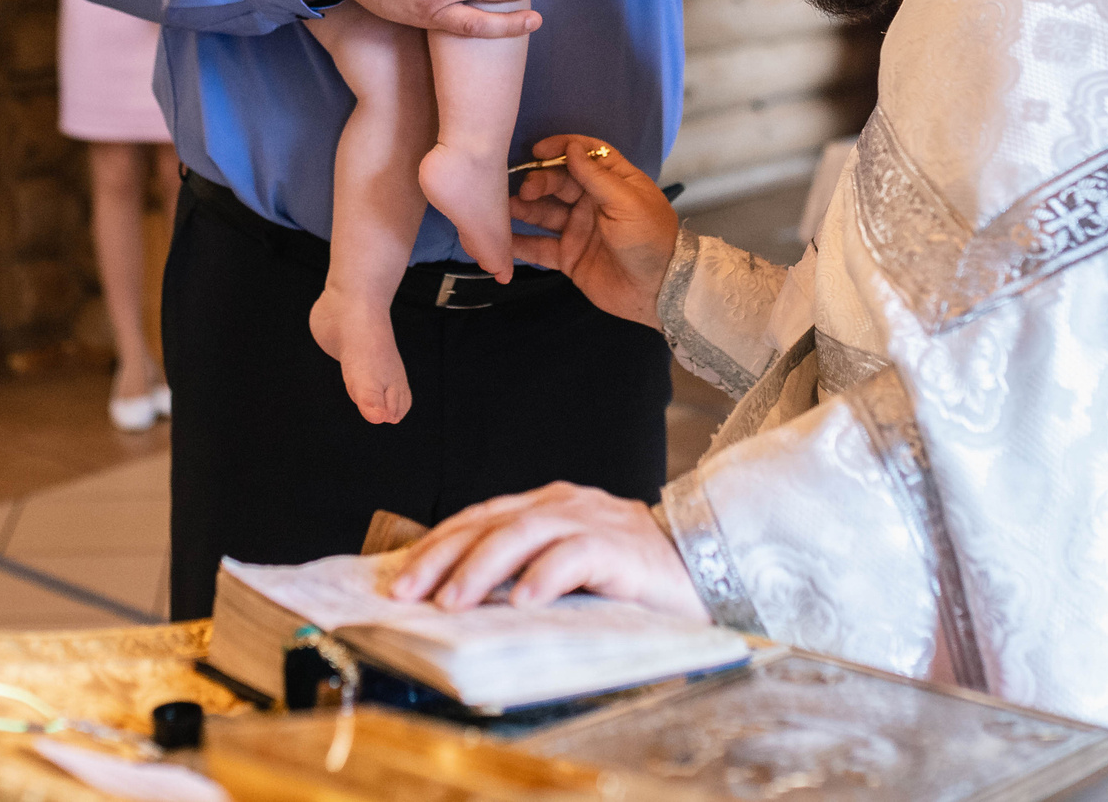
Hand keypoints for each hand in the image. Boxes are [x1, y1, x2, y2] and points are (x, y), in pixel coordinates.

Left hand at [388, 483, 706, 620]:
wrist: (708, 563)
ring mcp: (590, 521)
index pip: (479, 518)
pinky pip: (574, 557)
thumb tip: (462, 597)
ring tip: (451, 602)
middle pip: (489, 523)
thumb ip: (526, 566)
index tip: (399, 575)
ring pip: (522, 534)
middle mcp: (563, 505)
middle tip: (406, 592)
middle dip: (441, 557)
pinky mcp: (619, 547)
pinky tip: (521, 601)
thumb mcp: (570, 564)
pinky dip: (544, 577)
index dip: (436, 544)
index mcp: (548, 505)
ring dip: (480, 569)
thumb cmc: (634, 574)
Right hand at [508, 136, 677, 327]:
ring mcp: (578, 229)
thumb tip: (570, 146)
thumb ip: (596, 176)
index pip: (584, 154)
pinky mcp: (568, 256)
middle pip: (558, 182)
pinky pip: (539, 246)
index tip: (538, 151)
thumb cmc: (650, 240)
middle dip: (538, 182)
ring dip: (523, 209)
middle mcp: (592, 202)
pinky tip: (500, 240)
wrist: (658, 292)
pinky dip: (519, 243)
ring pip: (544, 212)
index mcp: (613, 182)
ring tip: (504, 209)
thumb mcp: (628, 202)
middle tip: (524, 190)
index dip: (560, 148)